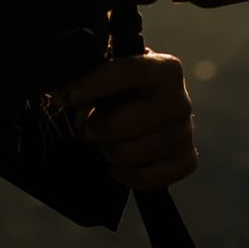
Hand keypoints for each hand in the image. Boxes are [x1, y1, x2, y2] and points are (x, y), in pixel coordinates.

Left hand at [62, 53, 197, 189]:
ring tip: (112, 139)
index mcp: (166, 68)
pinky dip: (123, 173)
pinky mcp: (187, 161)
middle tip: (94, 124)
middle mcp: (181, 100)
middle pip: (117, 125)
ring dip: (108, 150)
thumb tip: (64, 94)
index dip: (89, 85)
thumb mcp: (115, 72)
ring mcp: (186, 133)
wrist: (154, 111)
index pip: (123, 72)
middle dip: (95, 127)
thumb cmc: (125, 91)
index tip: (62, 98)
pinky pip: (141, 179)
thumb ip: (95, 72)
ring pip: (124, 155)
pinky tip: (124, 159)